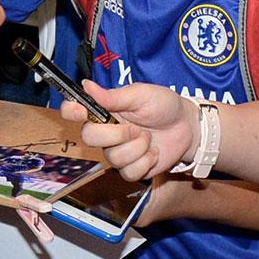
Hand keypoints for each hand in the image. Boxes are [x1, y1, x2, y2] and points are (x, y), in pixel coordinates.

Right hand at [60, 81, 194, 179]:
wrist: (187, 126)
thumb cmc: (164, 105)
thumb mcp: (141, 94)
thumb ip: (113, 95)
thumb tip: (87, 86)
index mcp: (104, 110)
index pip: (74, 111)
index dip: (71, 111)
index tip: (80, 111)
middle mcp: (106, 132)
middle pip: (89, 138)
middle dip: (116, 134)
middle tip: (136, 127)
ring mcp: (117, 152)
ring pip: (113, 157)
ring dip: (138, 147)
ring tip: (149, 137)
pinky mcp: (131, 169)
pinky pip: (128, 172)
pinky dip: (146, 161)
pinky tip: (154, 152)